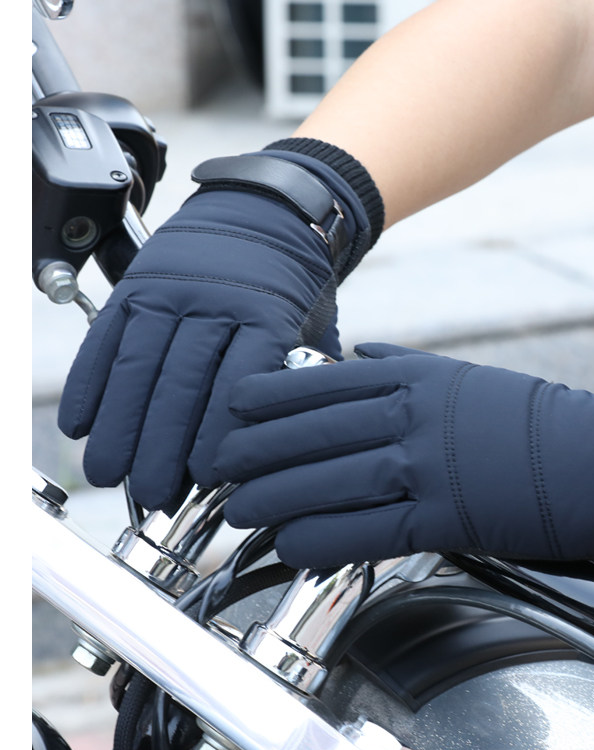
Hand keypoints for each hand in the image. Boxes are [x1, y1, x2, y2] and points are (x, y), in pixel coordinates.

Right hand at [58, 148, 375, 510]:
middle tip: (151, 494)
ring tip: (110, 473)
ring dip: (120, 426)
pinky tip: (82, 424)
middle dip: (161, 446)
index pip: (238, 384)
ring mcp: (169, 291)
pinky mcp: (136, 285)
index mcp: (266, 313)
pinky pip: (106, 339)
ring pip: (138, 366)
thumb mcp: (312, 323)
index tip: (206, 479)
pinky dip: (90, 384)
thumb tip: (279, 440)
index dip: (217, 435)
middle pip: (181, 383)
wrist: (266, 211)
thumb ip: (296, 375)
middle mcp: (214, 301)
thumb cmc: (293, 281)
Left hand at [214, 343, 593, 567]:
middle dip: (256, 452)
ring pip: (332, 479)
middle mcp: (411, 417)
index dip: (267, 399)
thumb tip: (355, 356)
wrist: (591, 458)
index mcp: (411, 379)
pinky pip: (369, 529)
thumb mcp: (457, 374)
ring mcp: (426, 467)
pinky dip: (325, 538)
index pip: (321, 384)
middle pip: (315, 433)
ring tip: (242, 511)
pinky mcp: (444, 517)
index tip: (231, 410)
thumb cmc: (523, 418)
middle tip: (217, 468)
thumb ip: (400, 364)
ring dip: (278, 498)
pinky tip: (294, 544)